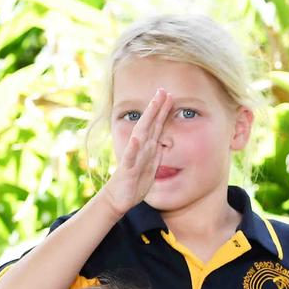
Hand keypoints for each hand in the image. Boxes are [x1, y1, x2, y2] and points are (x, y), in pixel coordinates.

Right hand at [99, 89, 172, 215]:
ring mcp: (133, 156)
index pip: (156, 125)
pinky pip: (130, 157)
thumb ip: (156, 152)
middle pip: (149, 124)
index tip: (168, 95)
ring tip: (153, 105)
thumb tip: (164, 141)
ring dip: (147, 120)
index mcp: (146, 146)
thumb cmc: (135, 180)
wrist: (119, 198)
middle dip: (156, 108)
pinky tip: (136, 137)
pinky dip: (133, 147)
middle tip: (162, 90)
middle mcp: (139, 147)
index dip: (162, 110)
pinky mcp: (128, 169)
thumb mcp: (151, 164)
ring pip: (141, 135)